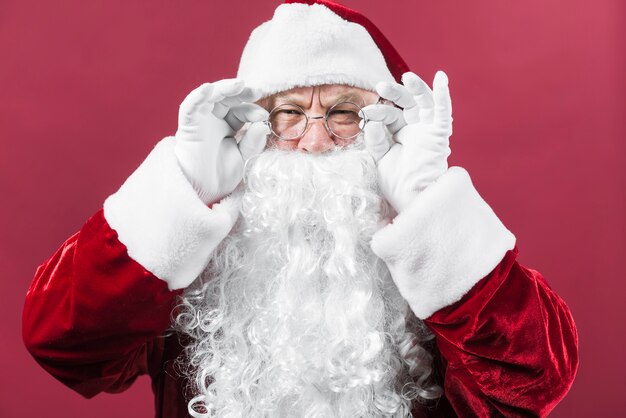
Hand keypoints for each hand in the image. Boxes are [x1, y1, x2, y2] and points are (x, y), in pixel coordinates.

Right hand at [174, 79, 269, 203]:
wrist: (201, 191)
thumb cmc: (220, 176)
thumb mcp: (243, 157)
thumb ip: (253, 142)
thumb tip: (263, 125)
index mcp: (227, 127)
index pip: (241, 111)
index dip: (252, 110)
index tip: (264, 117)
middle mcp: (213, 120)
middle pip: (227, 98)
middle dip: (242, 93)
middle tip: (257, 92)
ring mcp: (200, 121)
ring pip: (211, 97)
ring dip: (224, 88)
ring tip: (239, 85)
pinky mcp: (188, 125)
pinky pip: (190, 107)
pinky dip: (198, 96)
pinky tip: (207, 89)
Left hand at [362, 71, 451, 211]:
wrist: (412, 198)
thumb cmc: (396, 183)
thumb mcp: (380, 158)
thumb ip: (375, 140)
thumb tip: (371, 121)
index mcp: (401, 134)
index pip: (390, 115)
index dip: (378, 111)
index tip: (365, 113)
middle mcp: (416, 129)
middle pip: (407, 103)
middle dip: (395, 92)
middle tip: (380, 85)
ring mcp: (428, 131)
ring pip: (425, 102)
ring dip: (417, 88)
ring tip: (407, 76)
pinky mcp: (439, 135)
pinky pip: (443, 113)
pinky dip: (443, 96)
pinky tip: (441, 78)